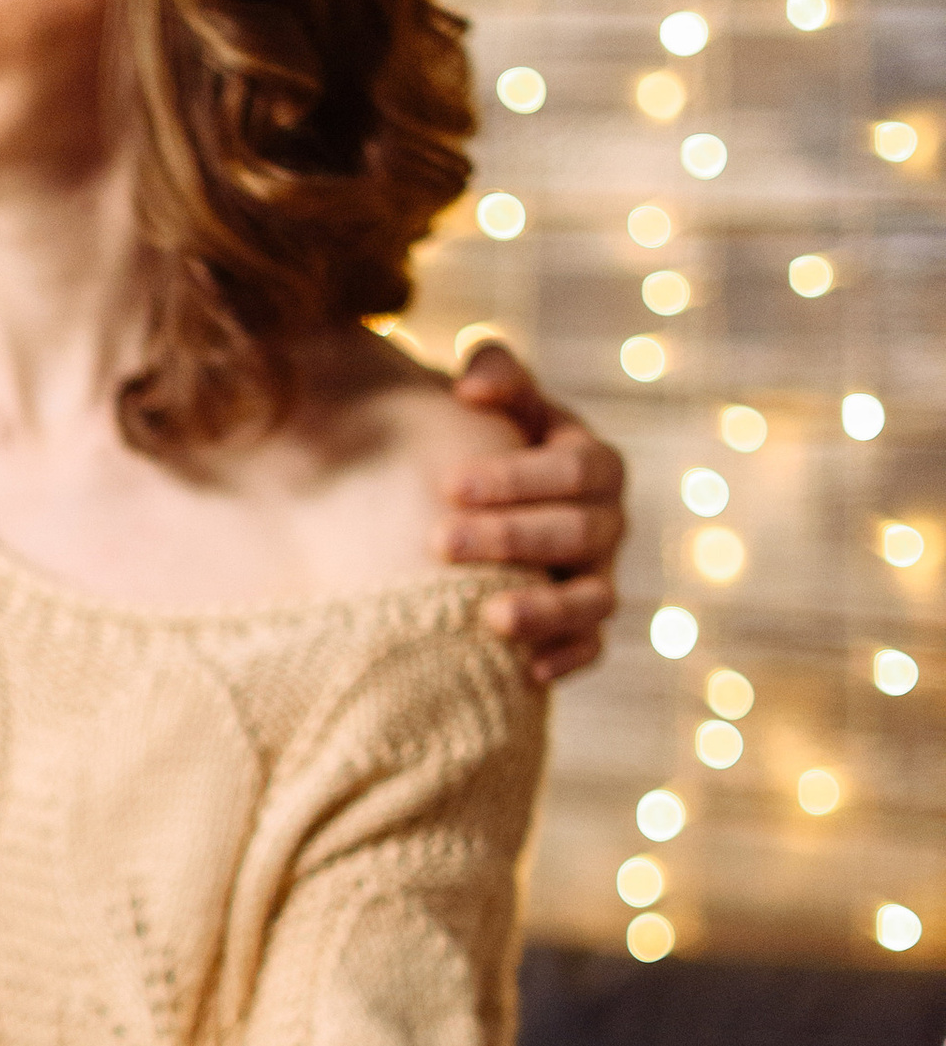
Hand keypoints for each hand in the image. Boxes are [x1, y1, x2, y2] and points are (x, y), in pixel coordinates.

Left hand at [438, 340, 624, 684]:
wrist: (479, 502)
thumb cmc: (483, 439)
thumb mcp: (492, 397)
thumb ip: (494, 372)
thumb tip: (472, 386)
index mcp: (590, 461)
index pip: (574, 469)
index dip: (517, 477)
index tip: (448, 484)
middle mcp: (606, 521)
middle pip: (582, 532)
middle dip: (512, 538)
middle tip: (438, 544)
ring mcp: (599, 576)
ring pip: (594, 600)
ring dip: (545, 609)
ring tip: (489, 618)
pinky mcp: (583, 627)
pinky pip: (591, 649)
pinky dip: (565, 660)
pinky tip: (525, 672)